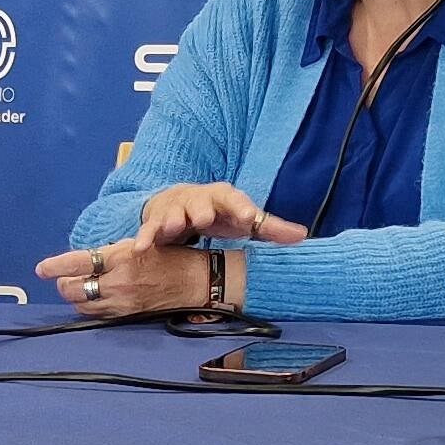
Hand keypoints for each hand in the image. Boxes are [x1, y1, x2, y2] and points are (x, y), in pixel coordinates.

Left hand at [36, 237, 211, 320]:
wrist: (196, 281)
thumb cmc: (170, 257)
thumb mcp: (137, 243)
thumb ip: (108, 254)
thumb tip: (82, 261)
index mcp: (121, 258)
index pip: (78, 263)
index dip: (55, 267)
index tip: (41, 269)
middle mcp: (119, 282)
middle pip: (73, 289)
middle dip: (63, 283)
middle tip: (64, 277)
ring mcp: (122, 302)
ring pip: (82, 305)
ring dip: (75, 296)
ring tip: (80, 286)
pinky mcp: (127, 315)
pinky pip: (98, 314)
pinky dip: (90, 306)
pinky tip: (94, 297)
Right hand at [132, 183, 306, 252]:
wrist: (180, 203)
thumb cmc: (219, 214)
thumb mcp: (243, 219)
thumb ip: (270, 228)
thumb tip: (303, 236)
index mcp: (223, 197)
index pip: (235, 199)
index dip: (242, 207)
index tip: (249, 218)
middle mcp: (199, 199)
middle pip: (201, 201)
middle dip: (202, 209)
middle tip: (204, 219)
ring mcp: (176, 209)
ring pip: (173, 213)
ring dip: (172, 219)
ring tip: (172, 227)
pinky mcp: (156, 222)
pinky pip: (150, 229)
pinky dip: (145, 237)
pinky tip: (142, 247)